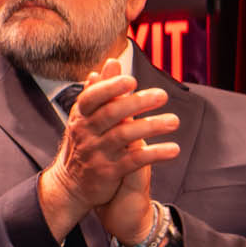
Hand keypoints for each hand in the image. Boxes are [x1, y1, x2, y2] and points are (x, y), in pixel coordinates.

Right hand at [40, 49, 178, 239]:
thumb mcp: (87, 116)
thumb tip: (112, 62)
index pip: (92, 97)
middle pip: (111, 114)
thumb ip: (102, 89)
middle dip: (137, 103)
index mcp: (81, 115)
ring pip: (124, 136)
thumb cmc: (85, 142)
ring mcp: (97, 153)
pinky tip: (173, 149)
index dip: (111, 87)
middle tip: (162, 95)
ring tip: (174, 121)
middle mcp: (86, 132)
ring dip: (150, 127)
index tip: (132, 80)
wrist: (71, 184)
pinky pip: (134, 161)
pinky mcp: (108, 173)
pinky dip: (154, 154)